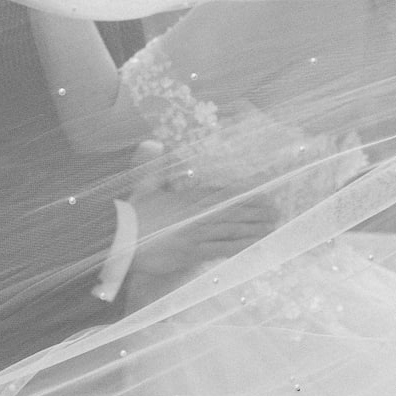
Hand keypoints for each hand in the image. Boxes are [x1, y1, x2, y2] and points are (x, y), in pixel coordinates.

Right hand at [127, 142, 277, 286]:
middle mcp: (197, 215)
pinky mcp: (192, 254)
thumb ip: (152, 164)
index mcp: (188, 198)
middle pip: (232, 212)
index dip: (244, 194)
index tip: (261, 193)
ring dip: (253, 229)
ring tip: (271, 228)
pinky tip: (252, 247)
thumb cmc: (131, 213)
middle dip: (255, 212)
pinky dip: (238, 248)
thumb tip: (153, 142)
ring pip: (231, 230)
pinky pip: (220, 250)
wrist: (120, 237)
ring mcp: (196, 234)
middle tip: (276, 211)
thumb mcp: (143, 185)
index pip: (222, 194)